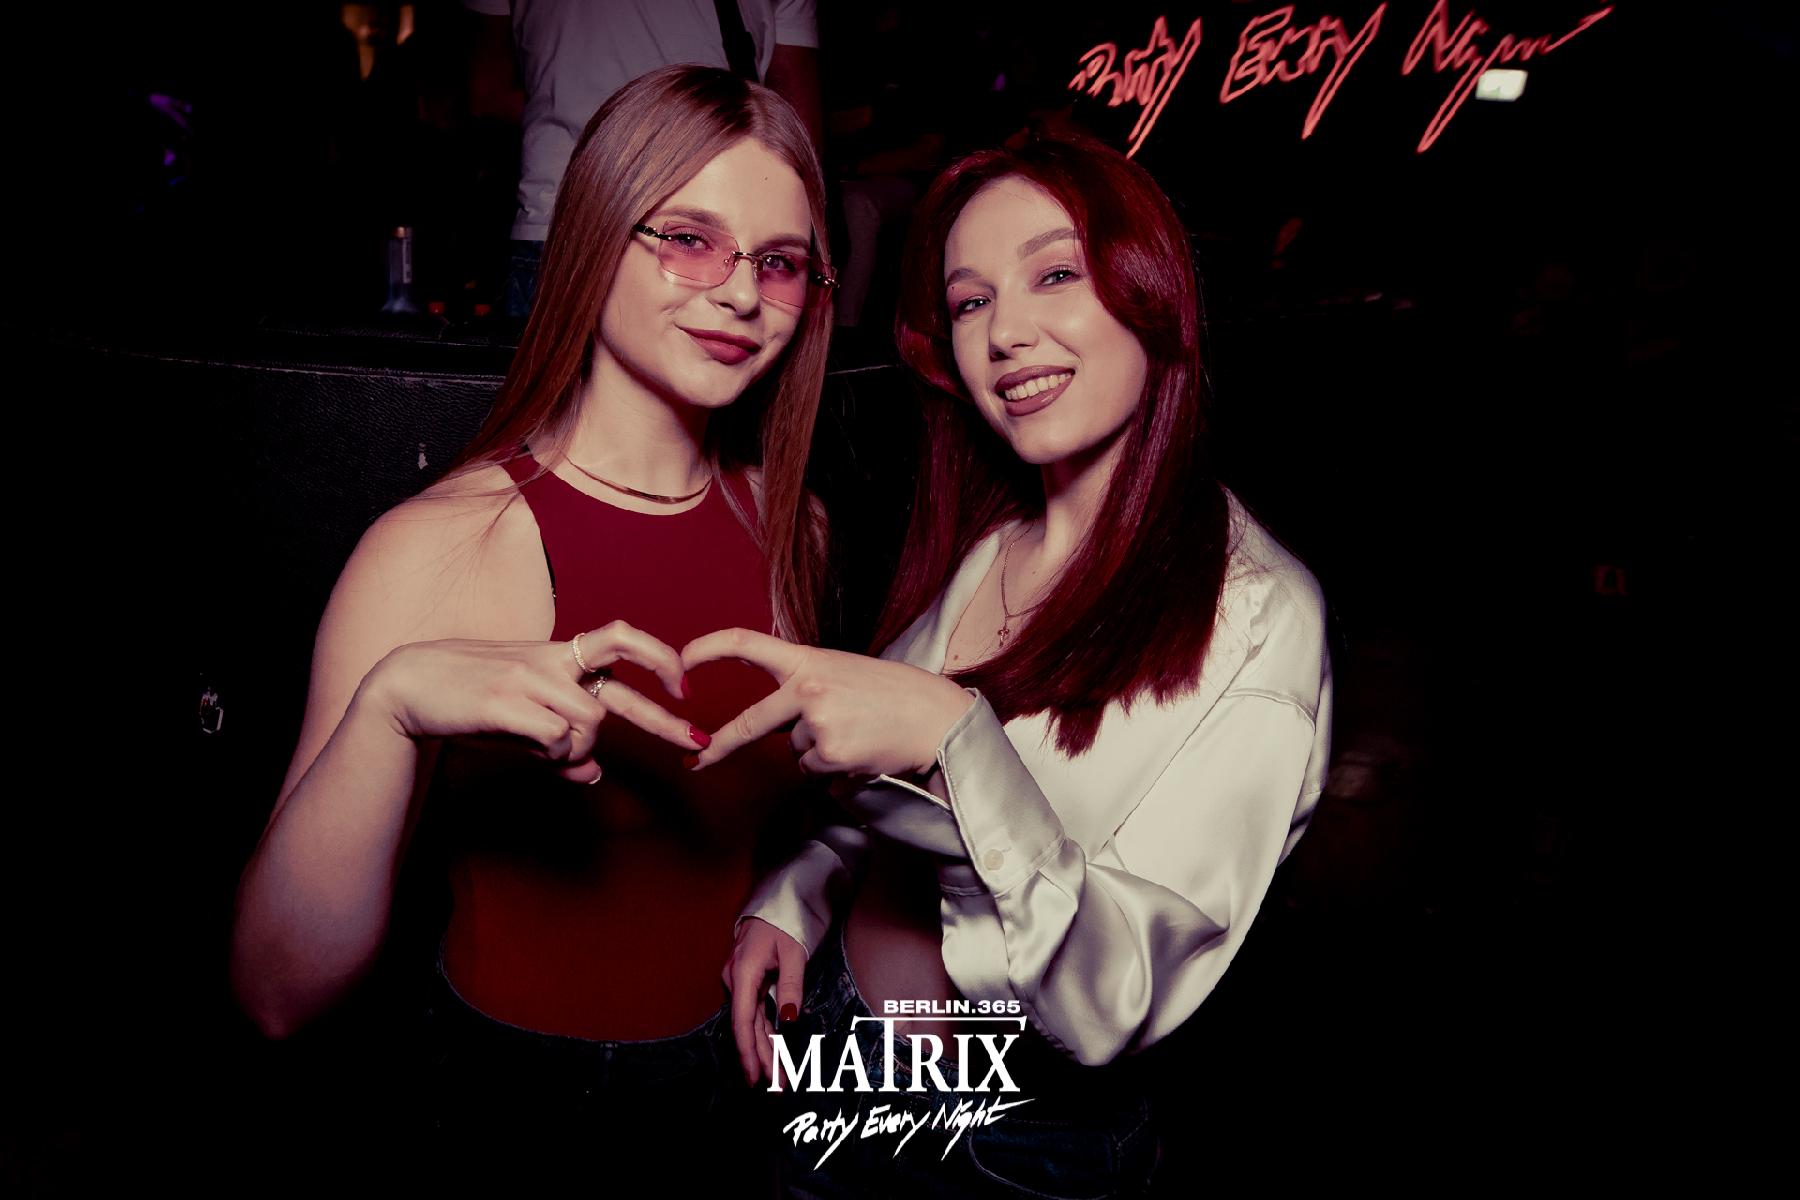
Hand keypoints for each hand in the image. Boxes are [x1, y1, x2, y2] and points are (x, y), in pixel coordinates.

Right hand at [364, 621, 703, 781]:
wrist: (409, 686)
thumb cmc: (470, 704)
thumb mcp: (521, 722)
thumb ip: (559, 745)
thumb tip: (595, 776)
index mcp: (557, 657)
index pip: (620, 640)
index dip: (658, 657)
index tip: (684, 687)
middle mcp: (550, 663)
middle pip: (617, 690)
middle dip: (664, 721)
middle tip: (698, 744)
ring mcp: (529, 680)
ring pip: (587, 727)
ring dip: (576, 751)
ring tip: (545, 752)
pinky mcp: (505, 701)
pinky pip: (556, 738)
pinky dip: (554, 755)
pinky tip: (531, 750)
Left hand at [679, 628, 976, 775]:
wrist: (936, 717)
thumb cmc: (891, 695)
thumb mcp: (842, 672)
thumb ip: (803, 687)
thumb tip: (774, 725)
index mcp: (808, 660)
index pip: (746, 644)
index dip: (707, 649)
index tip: (681, 661)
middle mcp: (807, 688)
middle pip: (749, 723)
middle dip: (718, 746)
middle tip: (696, 760)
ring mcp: (818, 722)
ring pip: (794, 752)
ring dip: (817, 752)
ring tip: (857, 734)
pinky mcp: (830, 754)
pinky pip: (813, 772)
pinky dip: (832, 769)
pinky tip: (861, 752)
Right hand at [723, 917, 805, 1085]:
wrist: (777, 899)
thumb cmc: (786, 920)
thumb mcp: (794, 951)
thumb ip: (791, 984)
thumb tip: (788, 1019)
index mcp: (744, 971)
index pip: (743, 1019)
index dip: (748, 1050)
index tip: (756, 1075)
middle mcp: (737, 978)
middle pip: (747, 1025)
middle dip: (761, 1056)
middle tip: (776, 1084)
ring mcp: (741, 979)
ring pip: (751, 1021)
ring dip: (763, 1047)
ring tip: (777, 1075)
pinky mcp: (749, 979)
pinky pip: (755, 1010)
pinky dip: (764, 1031)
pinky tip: (771, 1050)